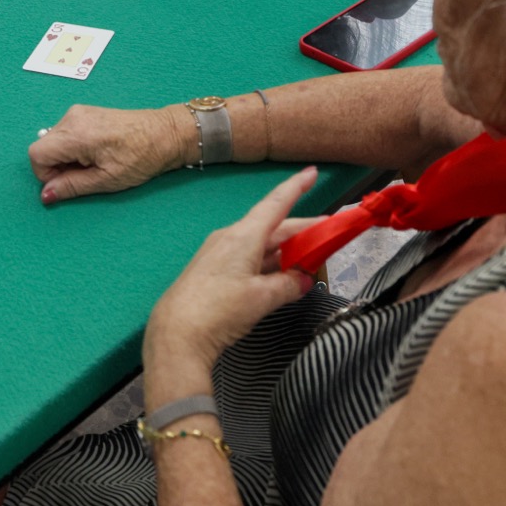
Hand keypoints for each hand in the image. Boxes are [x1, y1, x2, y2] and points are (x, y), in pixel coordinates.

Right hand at [30, 105, 193, 203]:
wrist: (165, 133)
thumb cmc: (141, 157)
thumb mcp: (106, 179)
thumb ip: (71, 186)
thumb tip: (46, 195)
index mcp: (75, 134)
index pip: (36, 154)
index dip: (46, 174)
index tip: (68, 182)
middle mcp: (72, 118)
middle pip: (43, 146)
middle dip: (56, 166)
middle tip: (86, 174)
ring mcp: (78, 112)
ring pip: (53, 140)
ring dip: (65, 157)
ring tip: (94, 163)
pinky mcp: (85, 112)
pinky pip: (65, 133)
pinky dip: (73, 147)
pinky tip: (96, 152)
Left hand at [144, 169, 320, 372]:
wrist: (176, 333)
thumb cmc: (220, 309)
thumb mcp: (262, 298)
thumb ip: (288, 285)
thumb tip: (303, 279)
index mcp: (244, 235)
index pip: (276, 204)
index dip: (296, 188)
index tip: (312, 172)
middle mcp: (231, 238)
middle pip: (274, 228)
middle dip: (303, 231)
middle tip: (329, 234)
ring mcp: (221, 254)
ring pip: (263, 246)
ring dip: (288, 251)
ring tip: (313, 258)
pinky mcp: (215, 272)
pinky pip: (250, 259)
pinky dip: (271, 264)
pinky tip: (283, 276)